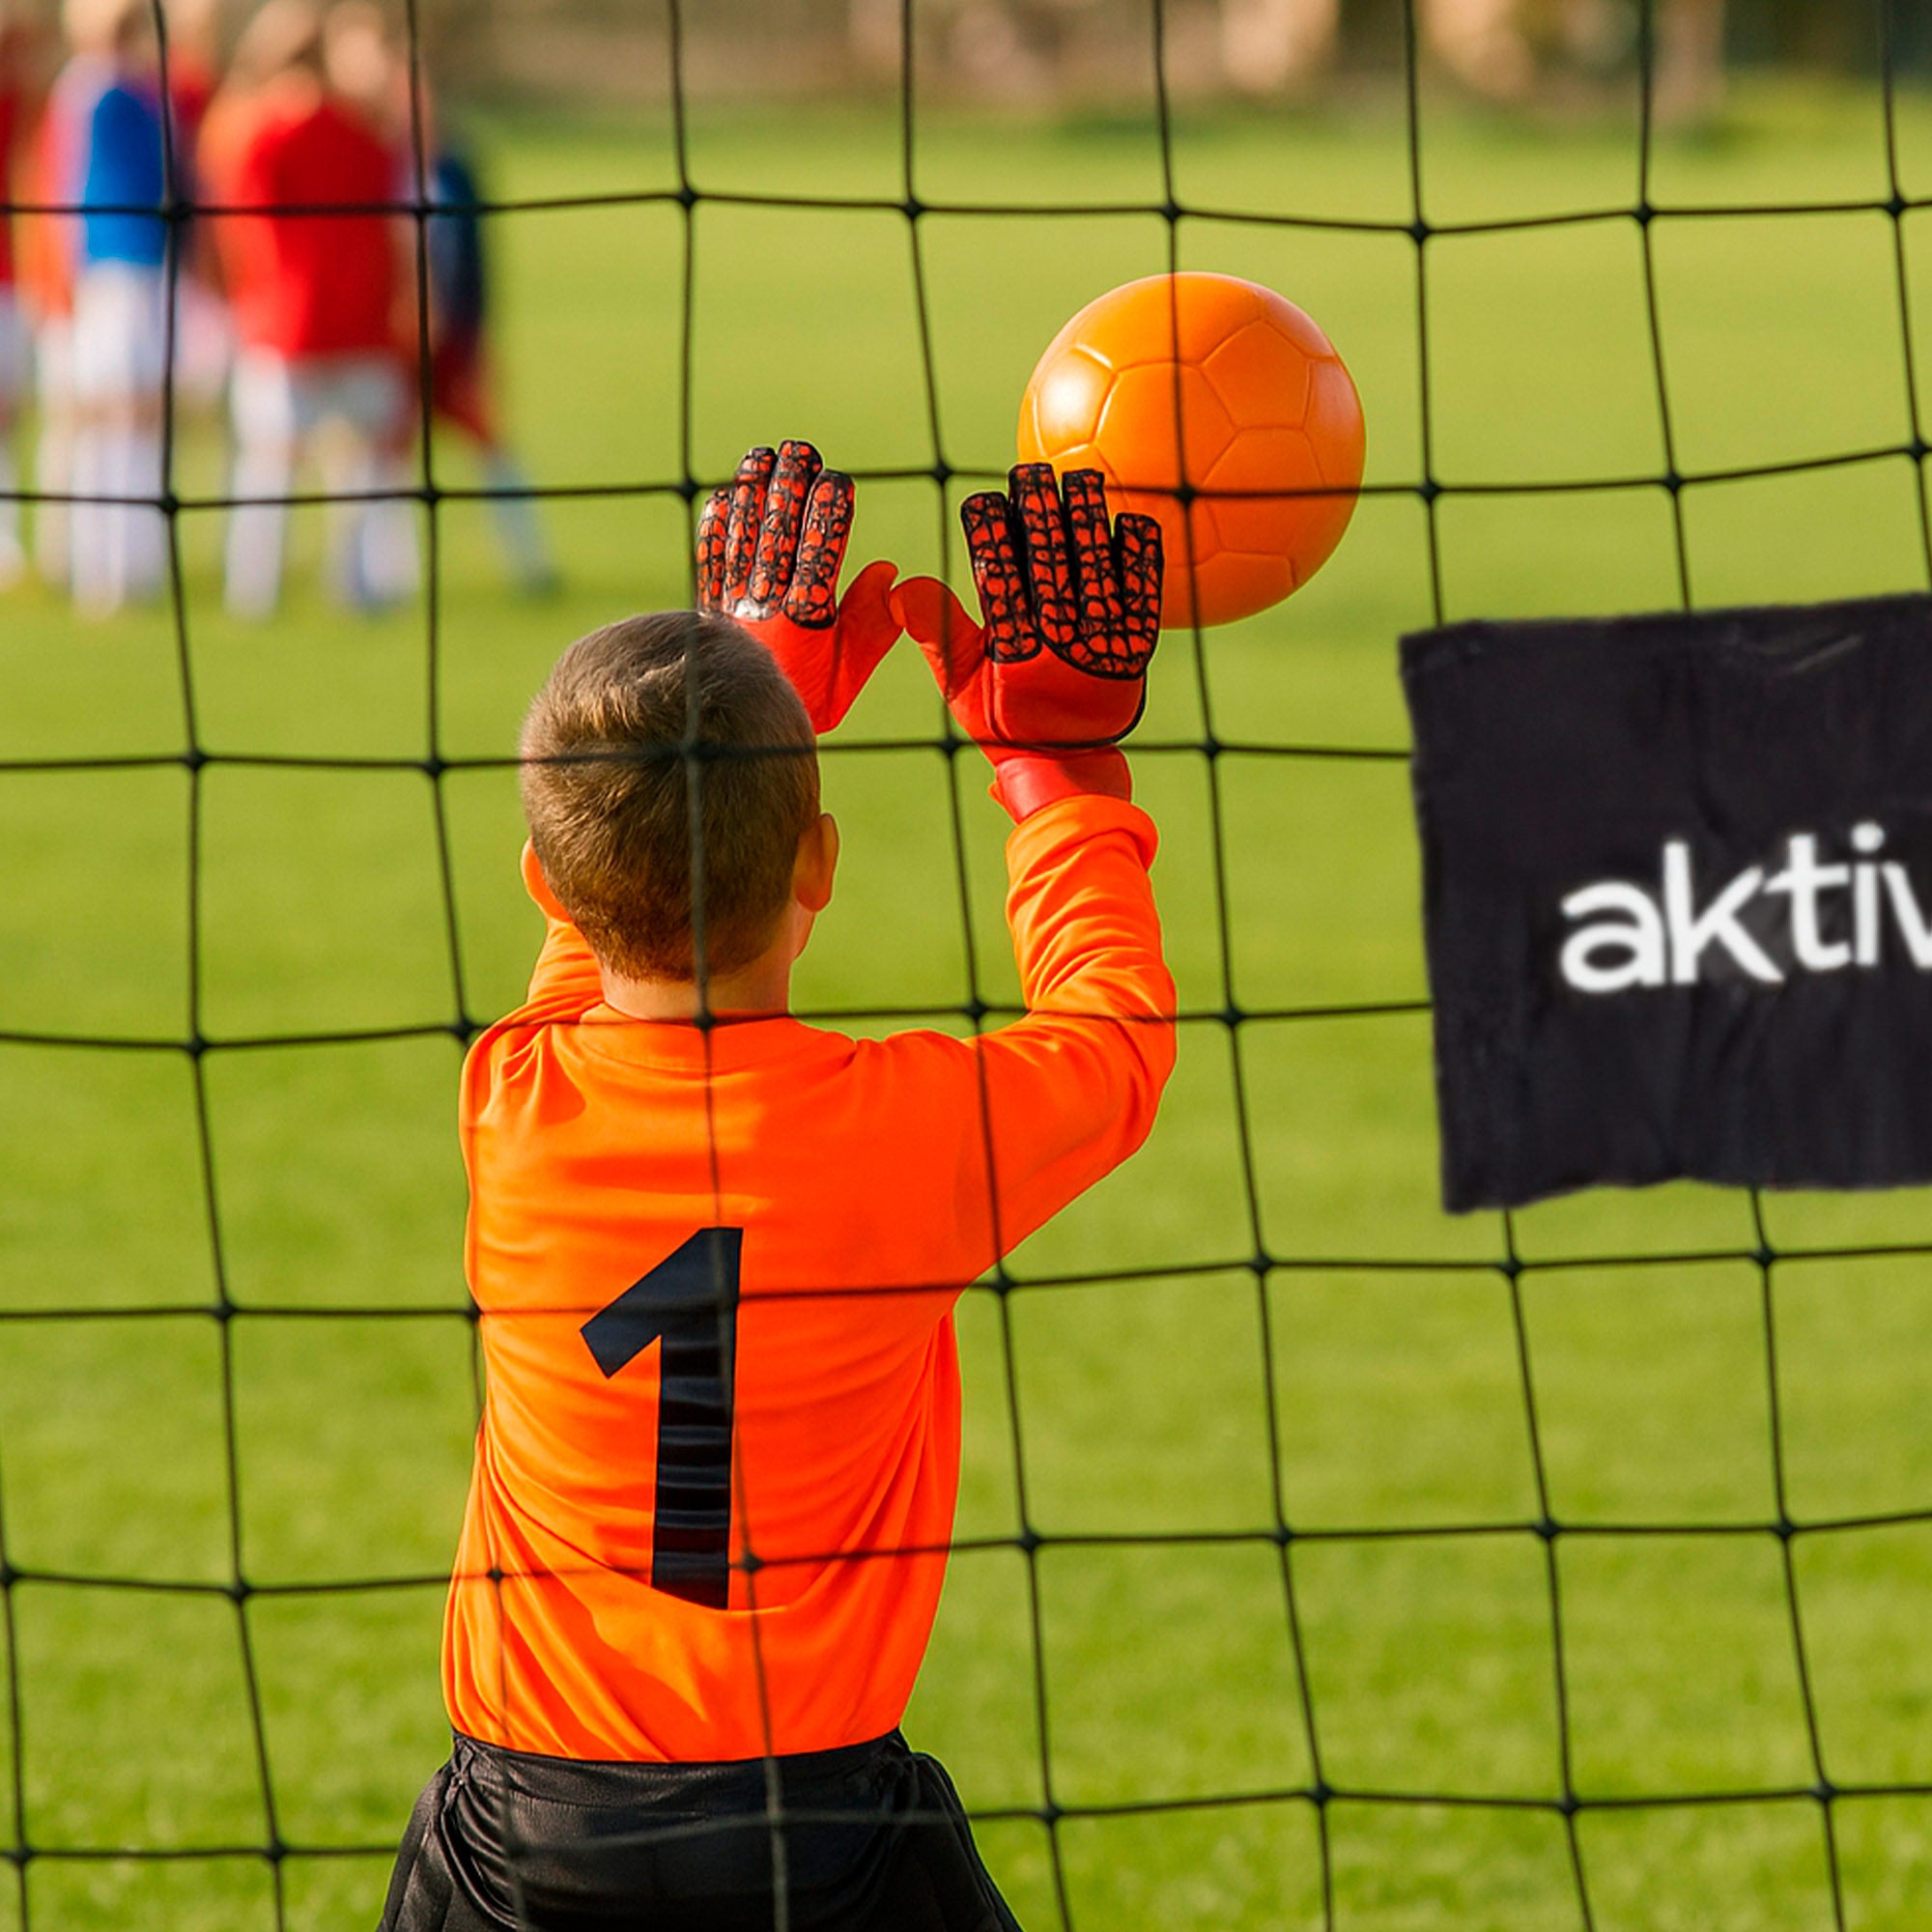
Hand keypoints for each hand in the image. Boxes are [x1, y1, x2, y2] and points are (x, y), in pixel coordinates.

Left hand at [697, 441, 898, 734]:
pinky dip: (715, 527)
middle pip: (777, 534)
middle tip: (799, 451)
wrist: (741, 732)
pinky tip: (724, 497)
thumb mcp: (850, 671)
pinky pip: (709, 559)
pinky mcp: (708, 608)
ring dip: (751, 494)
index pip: (820, 554)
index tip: (839, 481)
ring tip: (761, 457)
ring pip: (742, 537)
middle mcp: (765, 608)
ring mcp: (732, 605)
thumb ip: (872, 624)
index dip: (829, 514)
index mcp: (806, 622)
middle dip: (789, 487)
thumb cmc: (809, 699)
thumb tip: (887, 572)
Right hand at [890, 464, 1161, 818]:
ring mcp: (1101, 645)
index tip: (983, 502)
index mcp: (1014, 652)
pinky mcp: (1136, 649)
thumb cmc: (1005, 717)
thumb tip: (898, 587)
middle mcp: (1060, 645)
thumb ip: (936, 633)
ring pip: (1095, 569)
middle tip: (1030, 475)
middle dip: (1040, 513)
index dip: (990, 536)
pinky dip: (1140, 557)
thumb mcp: (960, 683)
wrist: (1066, 762)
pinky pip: (1143, 594)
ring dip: (1086, 520)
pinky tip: (1134, 519)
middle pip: (1050, 564)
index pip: (998, 579)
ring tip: (1078, 481)